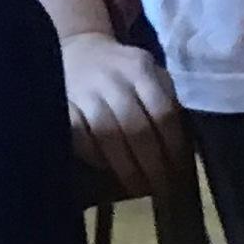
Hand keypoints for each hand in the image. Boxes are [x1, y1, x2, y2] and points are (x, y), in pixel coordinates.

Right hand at [62, 31, 186, 197]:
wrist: (78, 52)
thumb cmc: (122, 74)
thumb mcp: (149, 77)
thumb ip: (165, 104)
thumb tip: (181, 152)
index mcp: (140, 69)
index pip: (163, 113)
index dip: (173, 148)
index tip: (179, 174)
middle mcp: (112, 78)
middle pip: (136, 128)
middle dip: (152, 165)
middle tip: (161, 190)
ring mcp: (84, 91)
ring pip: (107, 134)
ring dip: (125, 167)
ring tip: (137, 188)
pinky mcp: (62, 104)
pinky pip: (79, 137)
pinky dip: (95, 157)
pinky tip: (106, 169)